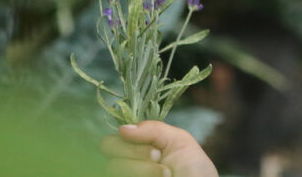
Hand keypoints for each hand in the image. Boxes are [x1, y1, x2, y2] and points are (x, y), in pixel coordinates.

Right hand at [101, 120, 218, 176]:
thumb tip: (122, 129)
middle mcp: (127, 161)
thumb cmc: (193, 169)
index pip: (115, 136)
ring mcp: (126, 174)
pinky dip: (142, 174)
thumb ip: (152, 129)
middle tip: (158, 156)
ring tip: (166, 173)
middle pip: (108, 147)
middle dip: (134, 150)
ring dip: (142, 168)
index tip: (153, 144)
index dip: (128, 135)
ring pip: (113, 166)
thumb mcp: (178, 141)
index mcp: (137, 146)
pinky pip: (117, 175)